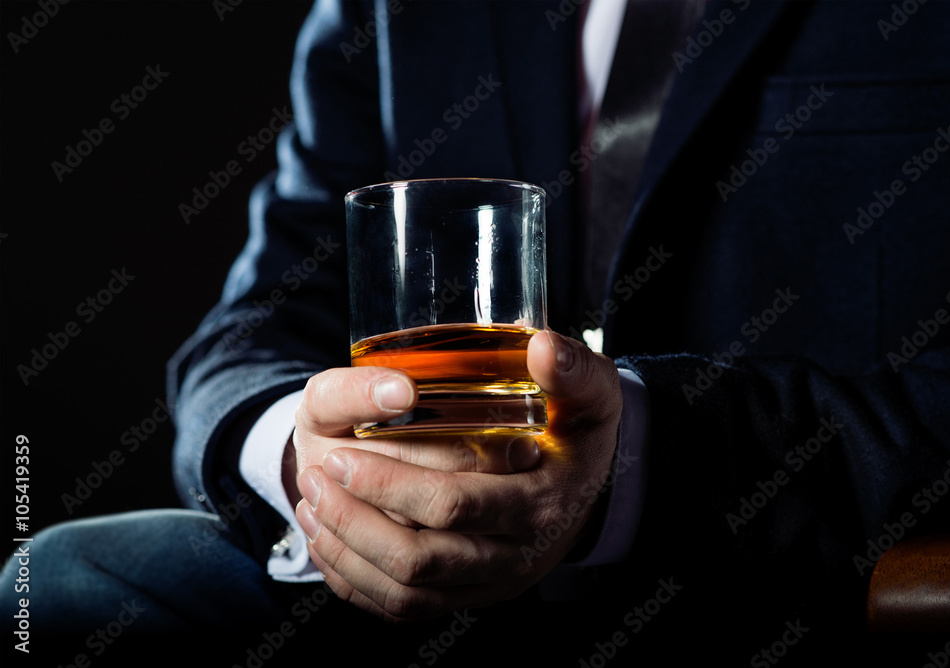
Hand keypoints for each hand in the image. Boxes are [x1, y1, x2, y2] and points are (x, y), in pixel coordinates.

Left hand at [297, 330, 622, 620]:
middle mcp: (516, 556)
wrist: (584, 482)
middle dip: (353, 520)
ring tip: (309, 504)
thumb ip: (571, 369)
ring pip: (404, 593)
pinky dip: (357, 582)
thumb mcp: (589, 391)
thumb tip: (538, 348)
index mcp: (541, 504)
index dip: (388, 485)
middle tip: (312, 475)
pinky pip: (403, 610)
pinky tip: (328, 543)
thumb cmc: (575, 426)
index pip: (453, 505)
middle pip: (419, 558)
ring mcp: (490, 585)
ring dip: (347, 552)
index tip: (338, 454)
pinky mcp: (469, 598)